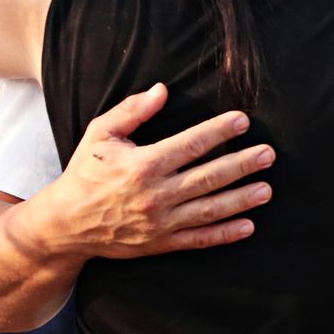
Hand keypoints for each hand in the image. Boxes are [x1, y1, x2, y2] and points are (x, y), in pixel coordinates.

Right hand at [35, 82, 274, 259]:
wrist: (65, 225)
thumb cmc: (85, 172)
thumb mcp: (101, 133)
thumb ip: (132, 110)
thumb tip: (162, 90)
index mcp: (143, 164)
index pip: (191, 144)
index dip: (219, 131)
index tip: (242, 121)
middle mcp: (155, 195)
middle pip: (208, 177)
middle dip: (241, 164)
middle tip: (268, 154)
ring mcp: (160, 223)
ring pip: (209, 210)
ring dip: (241, 199)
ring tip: (267, 189)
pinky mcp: (161, 244)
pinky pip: (198, 240)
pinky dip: (225, 234)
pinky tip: (248, 226)